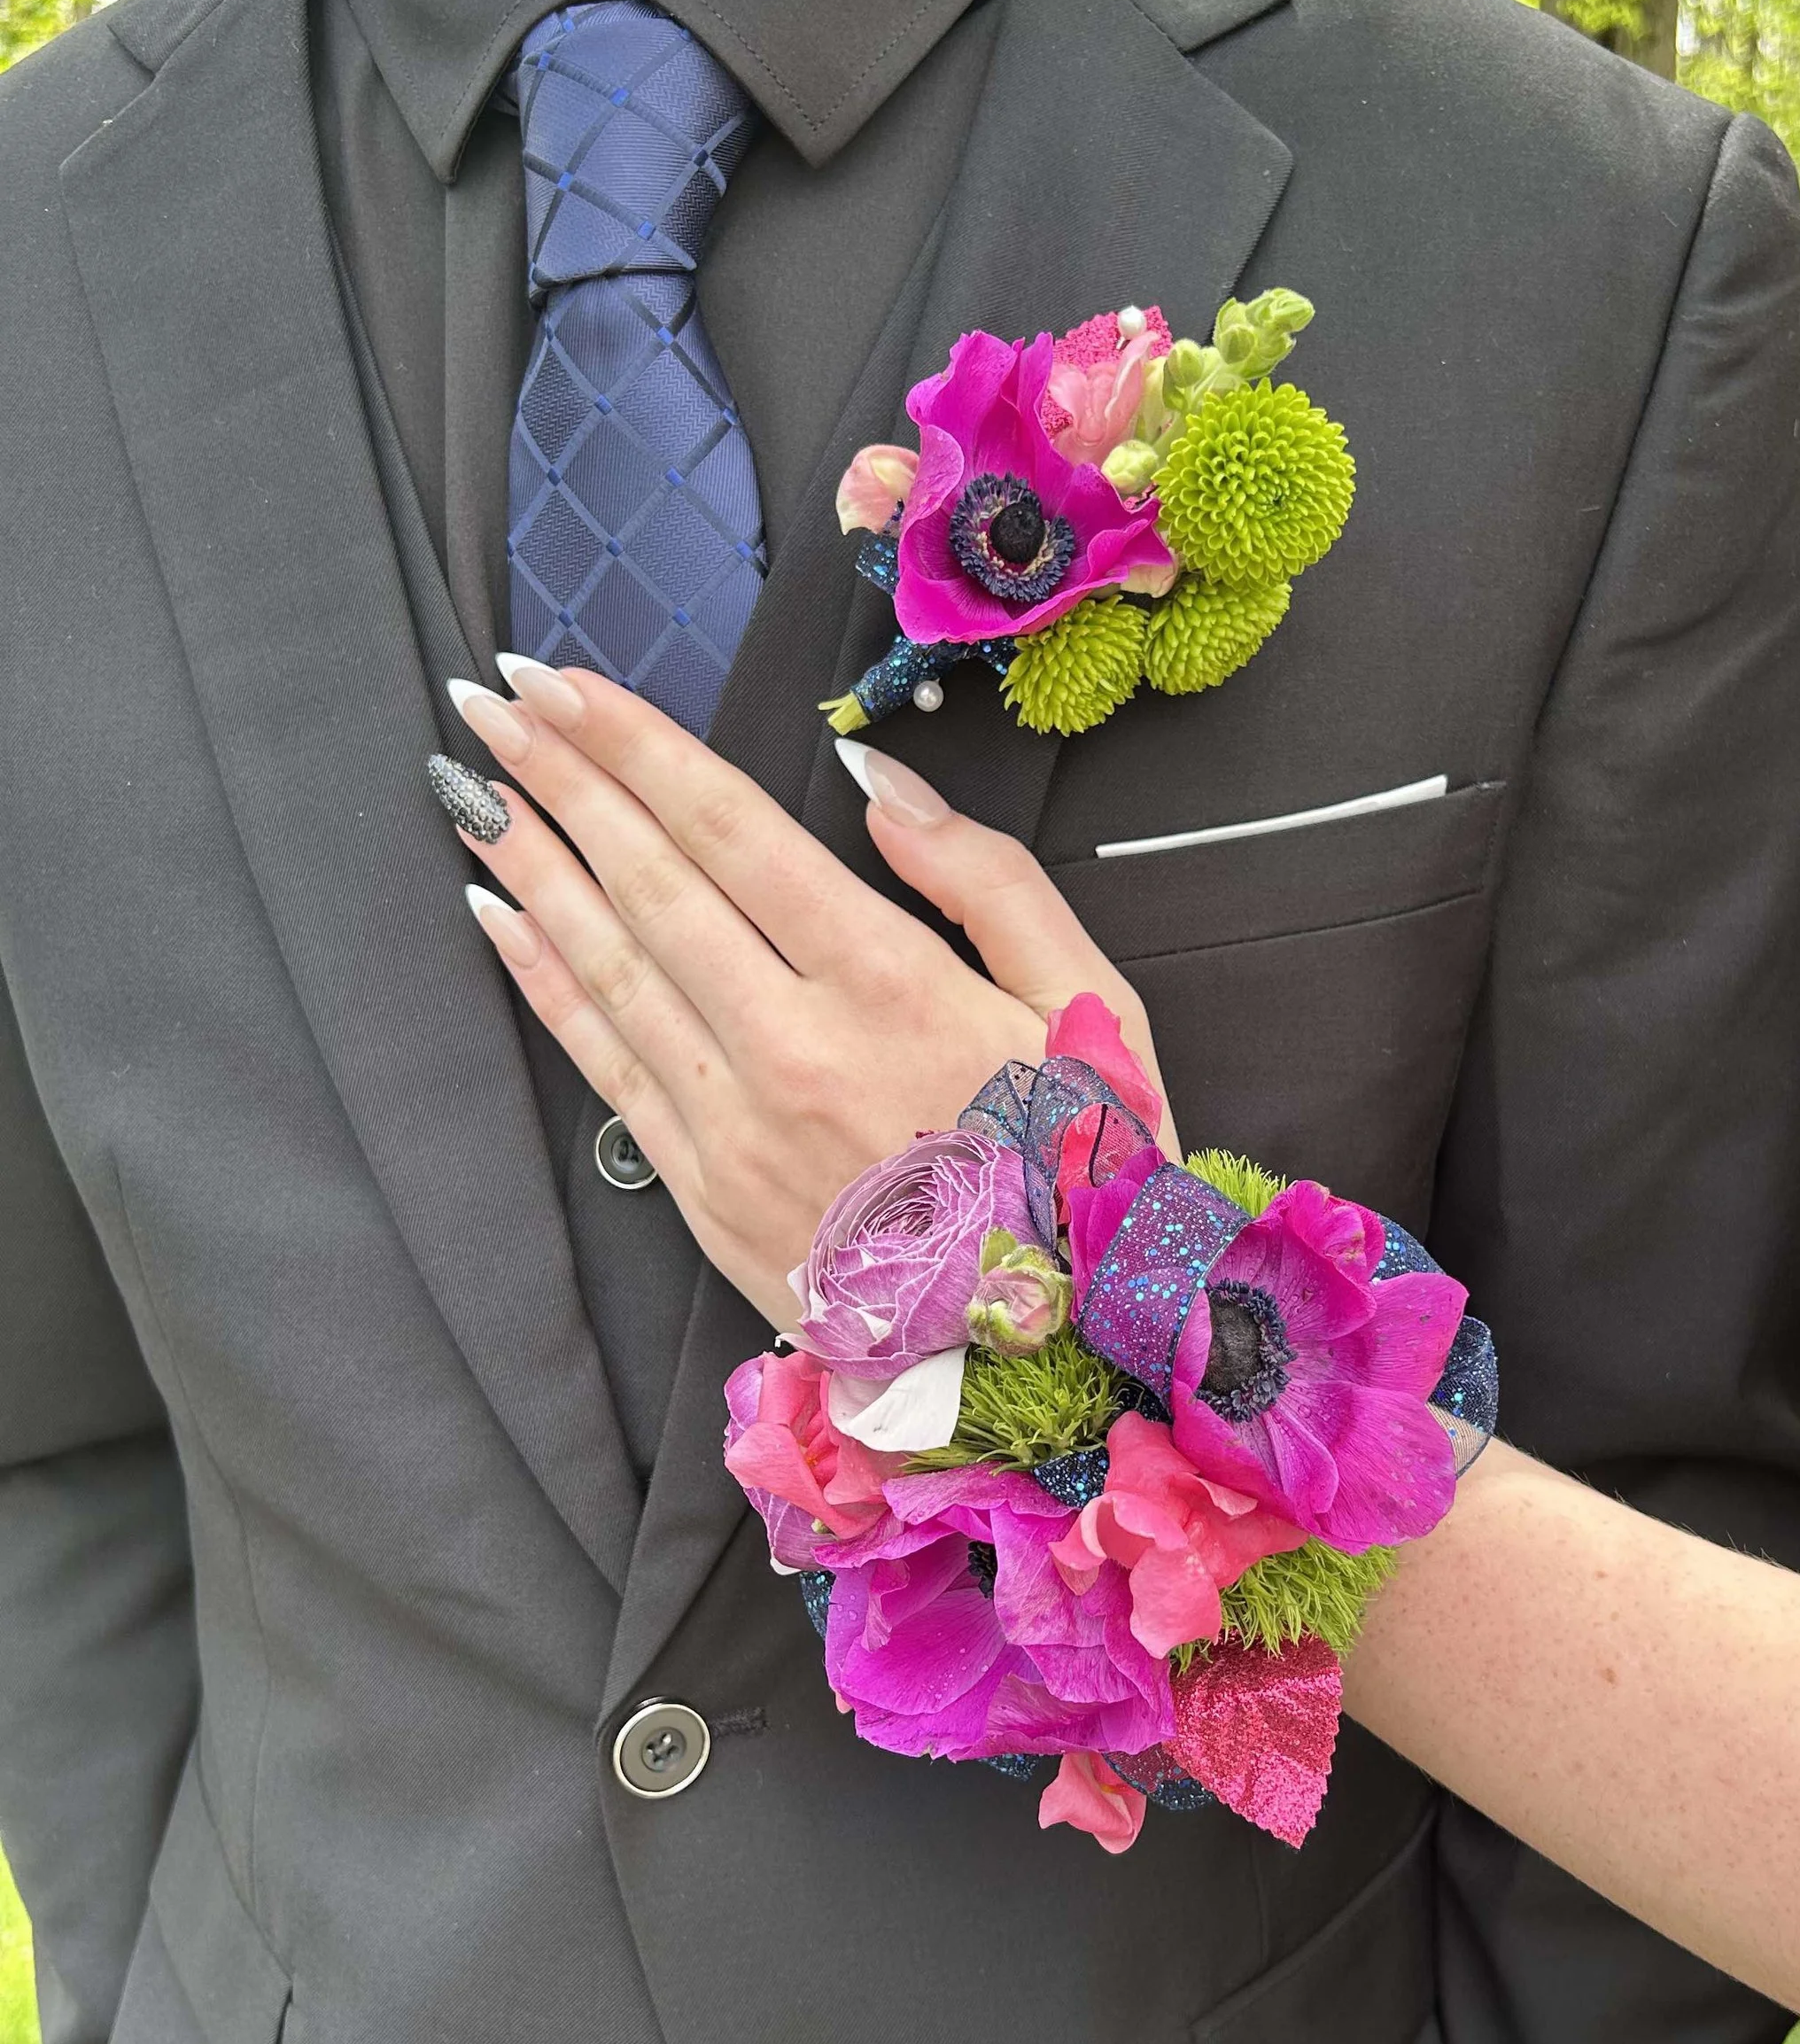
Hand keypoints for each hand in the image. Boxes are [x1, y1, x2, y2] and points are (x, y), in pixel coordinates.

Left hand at [431, 662, 1165, 1325]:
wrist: (1051, 1361)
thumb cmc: (1080, 1170)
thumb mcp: (1088, 1004)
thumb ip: (987, 882)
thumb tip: (881, 787)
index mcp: (891, 982)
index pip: (730, 830)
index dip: (635, 746)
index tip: (561, 681)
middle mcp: (792, 1043)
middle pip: (650, 881)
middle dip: (560, 778)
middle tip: (488, 699)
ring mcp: (734, 1123)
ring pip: (609, 963)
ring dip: (530, 862)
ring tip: (468, 783)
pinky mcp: (703, 1190)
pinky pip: (604, 1064)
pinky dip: (544, 982)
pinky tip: (496, 914)